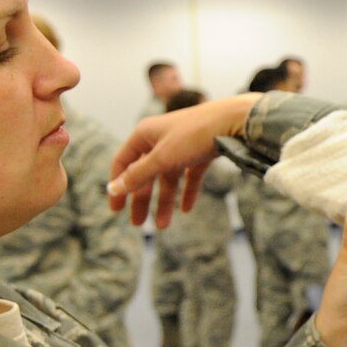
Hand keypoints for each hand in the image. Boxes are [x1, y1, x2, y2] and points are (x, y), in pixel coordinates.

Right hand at [107, 92, 261, 228]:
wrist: (233, 121)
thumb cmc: (194, 134)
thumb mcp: (162, 158)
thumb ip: (138, 175)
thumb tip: (113, 188)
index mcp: (145, 135)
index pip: (123, 162)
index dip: (118, 185)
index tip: (116, 210)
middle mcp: (160, 139)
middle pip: (146, 174)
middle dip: (142, 199)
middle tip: (139, 224)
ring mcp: (181, 146)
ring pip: (168, 178)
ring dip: (165, 201)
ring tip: (163, 225)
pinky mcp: (200, 151)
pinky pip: (189, 176)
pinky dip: (187, 192)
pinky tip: (186, 209)